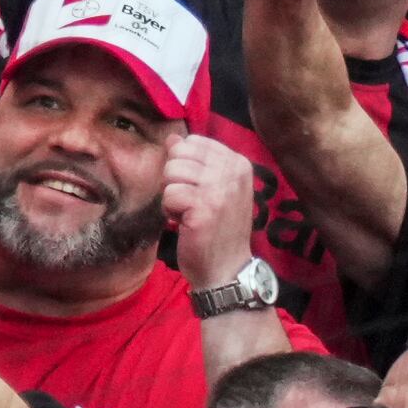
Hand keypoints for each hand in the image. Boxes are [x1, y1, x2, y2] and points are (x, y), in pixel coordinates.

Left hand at [164, 130, 262, 288]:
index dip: (184, 165)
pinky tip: (186, 223)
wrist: (227, 270)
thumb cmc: (217, 227)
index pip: (192, 142)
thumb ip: (195, 160)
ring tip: (190, 213)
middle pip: (178, 155)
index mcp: (239, 163)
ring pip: (170, 172)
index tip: (200, 189)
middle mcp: (233, 172)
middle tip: (192, 203)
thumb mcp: (213, 188)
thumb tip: (173, 138)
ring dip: (172, 196)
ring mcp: (220, 190)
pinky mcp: (204, 208)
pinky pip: (168, 194)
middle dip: (175, 179)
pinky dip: (170, 211)